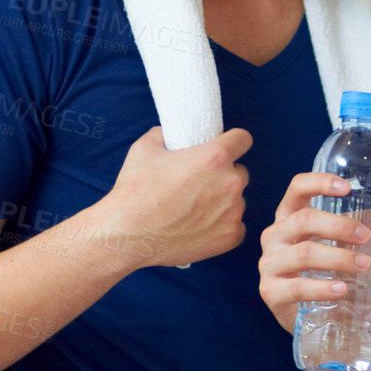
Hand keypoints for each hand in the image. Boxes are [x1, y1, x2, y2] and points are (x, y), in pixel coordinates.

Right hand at [103, 126, 252, 267]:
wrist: (127, 235)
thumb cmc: (135, 191)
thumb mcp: (145, 148)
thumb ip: (165, 134)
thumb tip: (171, 134)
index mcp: (215, 157)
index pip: (243, 139)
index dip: (233, 142)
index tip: (225, 148)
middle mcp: (230, 183)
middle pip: (240, 172)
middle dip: (224, 175)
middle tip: (200, 184)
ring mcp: (233, 212)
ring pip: (237, 201)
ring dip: (223, 202)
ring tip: (194, 209)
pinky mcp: (230, 236)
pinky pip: (235, 226)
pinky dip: (222, 226)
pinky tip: (200, 227)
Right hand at [257, 172, 370, 332]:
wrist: (320, 313)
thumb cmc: (330, 266)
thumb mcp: (349, 238)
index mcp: (290, 215)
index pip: (297, 187)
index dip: (319, 182)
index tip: (348, 188)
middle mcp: (275, 235)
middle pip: (304, 220)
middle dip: (339, 226)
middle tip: (366, 237)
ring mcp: (270, 263)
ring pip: (304, 254)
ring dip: (338, 258)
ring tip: (364, 265)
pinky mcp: (271, 292)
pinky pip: (297, 287)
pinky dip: (322, 288)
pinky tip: (342, 289)